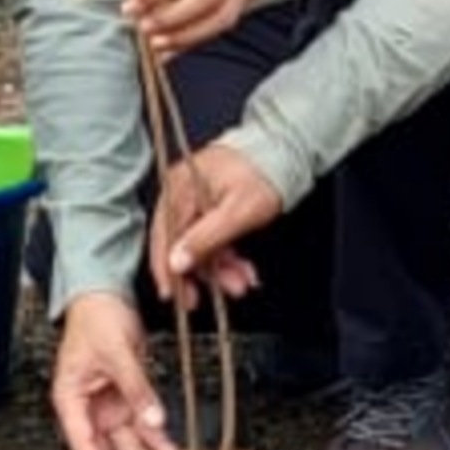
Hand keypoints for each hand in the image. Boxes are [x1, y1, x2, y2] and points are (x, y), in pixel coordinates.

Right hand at [47, 292, 177, 449]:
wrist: (104, 294)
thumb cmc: (94, 318)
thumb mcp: (116, 353)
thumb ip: (135, 387)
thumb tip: (153, 419)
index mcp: (70, 401)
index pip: (84, 446)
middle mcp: (88, 409)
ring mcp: (108, 406)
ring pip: (129, 443)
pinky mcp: (127, 398)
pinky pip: (143, 425)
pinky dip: (157, 440)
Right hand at [150, 144, 280, 308]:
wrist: (284, 152)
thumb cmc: (263, 174)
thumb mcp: (237, 212)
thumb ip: (205, 239)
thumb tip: (176, 263)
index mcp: (180, 189)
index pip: (165, 238)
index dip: (170, 271)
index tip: (179, 296)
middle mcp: (180, 192)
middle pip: (181, 244)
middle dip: (205, 272)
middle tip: (223, 292)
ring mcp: (193, 198)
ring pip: (199, 244)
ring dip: (220, 267)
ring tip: (242, 281)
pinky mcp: (208, 205)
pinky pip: (210, 236)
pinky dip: (226, 255)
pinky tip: (241, 268)